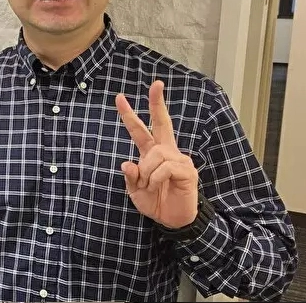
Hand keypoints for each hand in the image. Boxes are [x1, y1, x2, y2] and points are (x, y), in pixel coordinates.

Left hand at [116, 80, 198, 228]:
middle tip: (156, 84)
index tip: (119, 97)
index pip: (139, 130)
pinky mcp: (187, 170)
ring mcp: (178, 159)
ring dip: (147, 173)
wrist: (173, 220)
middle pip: (162, 122)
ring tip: (150, 185)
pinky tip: (160, 186)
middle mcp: (165, 151)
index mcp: (151, 153)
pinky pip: (166, 167)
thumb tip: (127, 163)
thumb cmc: (155, 202)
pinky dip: (157, 178)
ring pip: (155, 154)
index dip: (129, 114)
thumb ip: (130, 177)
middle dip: (157, 102)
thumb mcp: (135, 191)